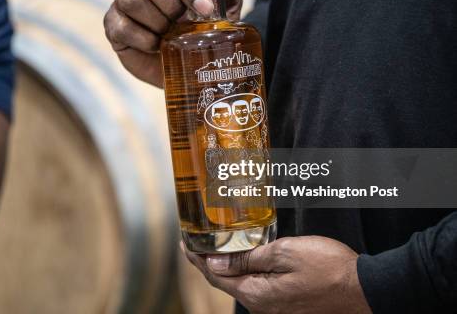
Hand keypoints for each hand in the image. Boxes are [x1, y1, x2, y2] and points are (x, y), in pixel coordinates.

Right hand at [103, 0, 244, 87]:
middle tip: (182, 23)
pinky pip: (122, 26)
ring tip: (168, 36)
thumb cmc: (200, 34)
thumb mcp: (222, 12)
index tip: (205, 8)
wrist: (185, 69)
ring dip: (155, 21)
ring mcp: (125, 3)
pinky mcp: (114, 25)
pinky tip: (156, 46)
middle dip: (169, 3)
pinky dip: (143, 39)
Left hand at [184, 236, 371, 313]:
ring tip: (214, 248)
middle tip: (195, 243)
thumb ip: (247, 259)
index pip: (215, 277)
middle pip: (225, 282)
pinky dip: (242, 273)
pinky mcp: (287, 304)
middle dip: (207, 262)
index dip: (197, 259)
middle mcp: (262, 307)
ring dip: (225, 268)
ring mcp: (275, 308)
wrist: (365, 289)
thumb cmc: (328, 268)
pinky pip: (255, 288)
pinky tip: (243, 261)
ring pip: (240, 285)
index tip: (184, 244)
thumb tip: (215, 263)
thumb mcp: (283, 253)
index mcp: (257, 294)